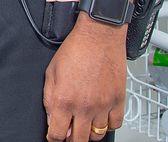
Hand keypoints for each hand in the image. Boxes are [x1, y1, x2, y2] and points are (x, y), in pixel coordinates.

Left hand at [43, 17, 126, 141]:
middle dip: (71, 138)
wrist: (99, 35)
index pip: (57, 135)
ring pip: (97, 135)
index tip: (55, 135)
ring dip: (89, 132)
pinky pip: (115, 125)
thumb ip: (49, 98)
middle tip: (70, 130)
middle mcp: (84, 106)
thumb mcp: (52, 71)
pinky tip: (101, 117)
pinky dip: (108, 126)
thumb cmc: (76, 49)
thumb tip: (51, 119)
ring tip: (85, 122)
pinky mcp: (118, 100)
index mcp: (64, 99)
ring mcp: (103, 105)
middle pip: (78, 140)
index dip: (54, 138)